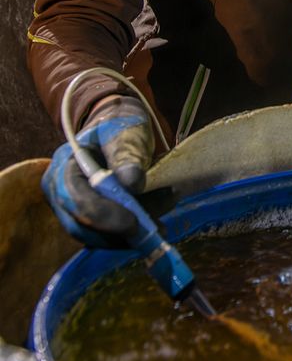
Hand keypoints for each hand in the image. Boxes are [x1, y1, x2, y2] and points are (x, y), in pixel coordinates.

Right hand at [42, 96, 154, 247]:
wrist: (120, 128)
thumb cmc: (120, 126)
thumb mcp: (126, 132)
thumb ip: (127, 155)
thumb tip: (132, 185)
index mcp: (63, 165)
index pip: (74, 197)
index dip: (101, 214)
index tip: (133, 222)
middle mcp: (61, 192)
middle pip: (82, 224)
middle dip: (120, 230)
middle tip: (156, 227)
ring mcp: (73, 208)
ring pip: (97, 235)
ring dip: (131, 233)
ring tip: (162, 218)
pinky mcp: (91, 219)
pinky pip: (108, 235)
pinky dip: (133, 231)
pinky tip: (156, 220)